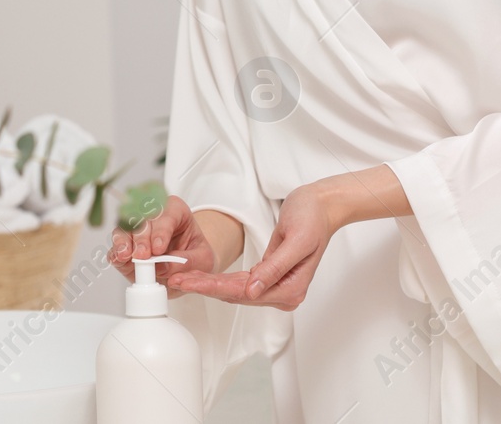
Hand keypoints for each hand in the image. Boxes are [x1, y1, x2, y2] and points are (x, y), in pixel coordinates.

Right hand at [109, 194, 216, 295]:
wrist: (186, 268)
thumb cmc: (195, 257)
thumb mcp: (203, 260)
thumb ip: (186, 262)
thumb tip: (162, 267)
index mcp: (176, 211)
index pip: (167, 214)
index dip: (161, 231)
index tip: (159, 248)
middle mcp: (153, 216)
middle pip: (143, 218)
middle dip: (142, 238)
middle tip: (144, 255)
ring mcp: (137, 231)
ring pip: (125, 227)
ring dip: (124, 241)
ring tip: (126, 255)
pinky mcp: (125, 246)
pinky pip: (116, 244)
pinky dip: (116, 251)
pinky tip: (119, 258)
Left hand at [166, 180, 342, 309]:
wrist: (322, 206)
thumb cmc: (312, 218)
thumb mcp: (295, 240)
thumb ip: (274, 268)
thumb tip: (252, 291)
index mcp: (291, 289)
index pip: (244, 293)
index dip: (214, 288)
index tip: (191, 283)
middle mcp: (284, 293)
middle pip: (237, 294)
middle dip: (206, 287)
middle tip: (178, 281)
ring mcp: (276, 286)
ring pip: (235, 290)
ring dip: (209, 285)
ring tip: (183, 279)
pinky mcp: (269, 275)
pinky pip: (240, 282)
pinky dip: (220, 279)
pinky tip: (203, 278)